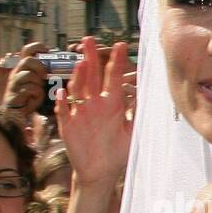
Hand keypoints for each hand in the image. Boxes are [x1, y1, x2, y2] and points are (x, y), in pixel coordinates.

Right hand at [0, 42, 50, 110]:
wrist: (15, 115)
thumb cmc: (29, 98)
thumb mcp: (37, 83)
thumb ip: (43, 73)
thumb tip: (57, 66)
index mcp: (23, 68)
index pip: (27, 50)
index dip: (38, 47)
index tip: (48, 51)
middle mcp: (16, 73)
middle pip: (27, 60)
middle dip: (39, 67)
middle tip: (44, 76)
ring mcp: (14, 84)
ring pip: (28, 74)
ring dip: (37, 83)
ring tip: (38, 90)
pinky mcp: (14, 95)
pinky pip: (29, 89)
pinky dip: (36, 94)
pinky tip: (35, 99)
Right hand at [57, 37, 134, 186]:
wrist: (100, 172)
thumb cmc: (117, 152)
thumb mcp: (133, 133)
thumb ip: (140, 114)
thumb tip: (149, 95)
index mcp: (111, 104)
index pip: (113, 78)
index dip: (116, 62)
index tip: (121, 45)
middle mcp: (94, 104)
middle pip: (92, 76)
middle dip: (91, 58)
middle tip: (90, 40)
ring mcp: (80, 113)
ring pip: (77, 90)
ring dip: (78, 76)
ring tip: (81, 63)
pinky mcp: (69, 126)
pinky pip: (64, 112)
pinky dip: (62, 104)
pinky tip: (62, 95)